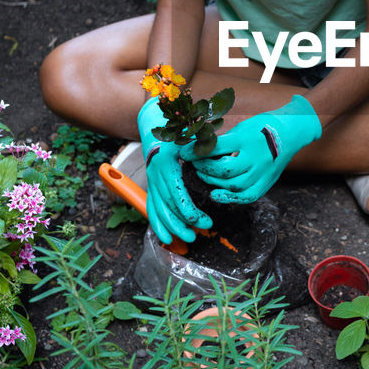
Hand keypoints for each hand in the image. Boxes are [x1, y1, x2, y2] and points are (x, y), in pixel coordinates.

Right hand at [137, 98, 211, 243]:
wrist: (155, 130)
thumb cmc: (179, 133)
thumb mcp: (191, 136)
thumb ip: (203, 146)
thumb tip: (218, 156)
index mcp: (167, 164)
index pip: (176, 194)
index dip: (189, 210)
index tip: (204, 220)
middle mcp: (156, 174)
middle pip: (168, 205)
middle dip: (183, 222)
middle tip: (199, 233)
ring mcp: (151, 182)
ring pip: (158, 210)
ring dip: (171, 227)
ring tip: (188, 238)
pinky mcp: (150, 187)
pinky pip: (151, 209)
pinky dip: (157, 224)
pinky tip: (166, 238)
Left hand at [185, 95, 321, 203]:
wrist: (290, 133)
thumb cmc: (262, 127)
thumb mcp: (241, 127)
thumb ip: (223, 141)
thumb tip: (198, 149)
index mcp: (246, 138)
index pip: (215, 148)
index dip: (196, 151)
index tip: (183, 152)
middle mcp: (255, 157)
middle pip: (223, 169)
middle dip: (204, 168)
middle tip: (195, 164)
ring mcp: (262, 172)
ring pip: (233, 185)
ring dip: (213, 181)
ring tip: (204, 175)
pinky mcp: (266, 182)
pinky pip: (247, 196)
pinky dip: (230, 198)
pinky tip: (216, 194)